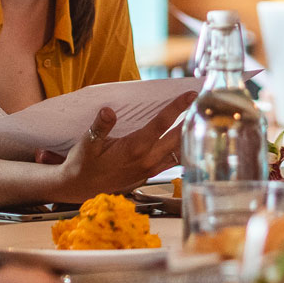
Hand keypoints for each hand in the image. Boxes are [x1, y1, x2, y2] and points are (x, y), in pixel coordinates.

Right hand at [51, 99, 188, 200]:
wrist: (80, 188)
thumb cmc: (83, 163)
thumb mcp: (87, 143)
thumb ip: (100, 127)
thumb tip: (107, 111)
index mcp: (134, 149)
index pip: (161, 124)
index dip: (177, 108)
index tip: (190, 94)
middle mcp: (147, 160)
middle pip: (177, 136)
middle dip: (191, 117)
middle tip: (203, 99)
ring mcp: (151, 169)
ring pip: (179, 150)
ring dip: (189, 134)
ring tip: (201, 116)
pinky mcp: (150, 173)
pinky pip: (173, 160)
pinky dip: (182, 148)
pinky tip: (187, 138)